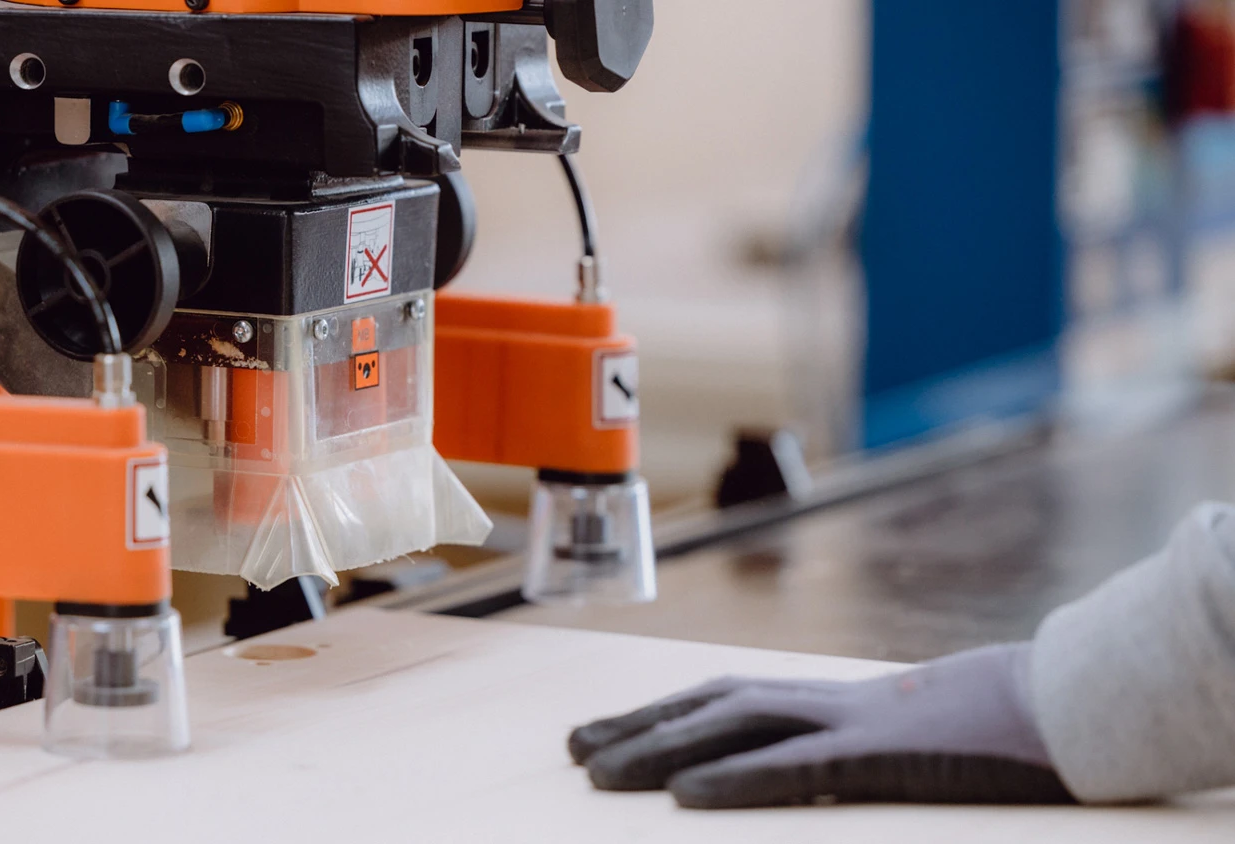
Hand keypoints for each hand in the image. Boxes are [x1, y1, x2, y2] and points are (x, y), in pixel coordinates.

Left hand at [568, 643, 1075, 808]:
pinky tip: (683, 797)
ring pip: (736, 727)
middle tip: (572, 749)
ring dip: (660, 750)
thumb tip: (818, 769)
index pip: (730, 699)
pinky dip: (735, 779)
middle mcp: (829, 702)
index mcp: (835, 702)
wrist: (1075, 701)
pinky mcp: (883, 758)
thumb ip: (855, 749)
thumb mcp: (916, 740)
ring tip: (596, 774)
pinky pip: (797, 770)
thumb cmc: (1002, 727)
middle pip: (714, 705)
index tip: (607, 732)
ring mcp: (854, 724)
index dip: (664, 713)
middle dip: (639, 728)